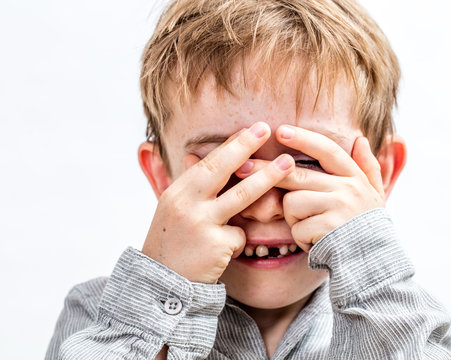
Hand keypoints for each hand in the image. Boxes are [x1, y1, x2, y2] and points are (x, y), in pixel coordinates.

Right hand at [142, 122, 294, 283]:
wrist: (161, 284)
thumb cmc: (171, 244)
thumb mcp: (172, 210)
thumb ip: (189, 186)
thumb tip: (194, 155)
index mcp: (177, 192)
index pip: (207, 162)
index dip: (231, 145)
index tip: (251, 129)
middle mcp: (186, 203)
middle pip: (221, 169)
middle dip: (245, 146)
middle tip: (267, 128)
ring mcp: (200, 223)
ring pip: (241, 196)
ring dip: (267, 178)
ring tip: (288, 164)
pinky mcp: (215, 245)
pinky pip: (240, 236)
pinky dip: (238, 241)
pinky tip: (224, 251)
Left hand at [235, 125, 384, 250]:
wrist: (376, 262)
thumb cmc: (368, 228)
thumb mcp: (375, 195)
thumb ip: (368, 167)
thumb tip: (361, 139)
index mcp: (354, 177)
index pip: (327, 150)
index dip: (303, 138)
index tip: (280, 130)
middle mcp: (347, 188)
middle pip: (296, 174)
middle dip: (266, 171)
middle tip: (242, 168)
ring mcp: (338, 207)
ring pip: (292, 202)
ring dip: (294, 218)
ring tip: (311, 227)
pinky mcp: (328, 229)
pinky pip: (296, 228)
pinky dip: (300, 238)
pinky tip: (315, 242)